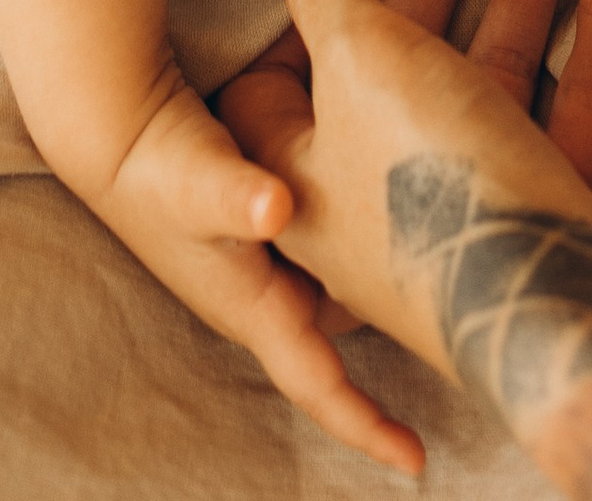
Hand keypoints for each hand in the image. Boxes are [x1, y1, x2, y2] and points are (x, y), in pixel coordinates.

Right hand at [94, 70, 424, 478]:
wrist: (127, 132)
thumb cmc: (161, 169)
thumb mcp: (196, 183)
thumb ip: (230, 196)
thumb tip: (275, 209)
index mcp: (259, 311)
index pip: (318, 385)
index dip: (366, 425)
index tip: (416, 459)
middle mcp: (274, 299)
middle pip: (353, 331)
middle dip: (403, 324)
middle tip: (464, 305)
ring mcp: (277, 266)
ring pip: (350, 286)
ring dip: (392, 275)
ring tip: (454, 257)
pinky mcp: (281, 227)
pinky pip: (339, 246)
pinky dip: (371, 235)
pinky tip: (408, 201)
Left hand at [222, 0, 591, 497]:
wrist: (549, 304)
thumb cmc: (428, 180)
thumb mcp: (358, 62)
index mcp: (308, 173)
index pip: (282, 77)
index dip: (307, 0)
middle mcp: (382, 194)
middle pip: (408, 50)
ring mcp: (473, 202)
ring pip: (499, 59)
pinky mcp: (547, 204)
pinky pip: (567, 93)